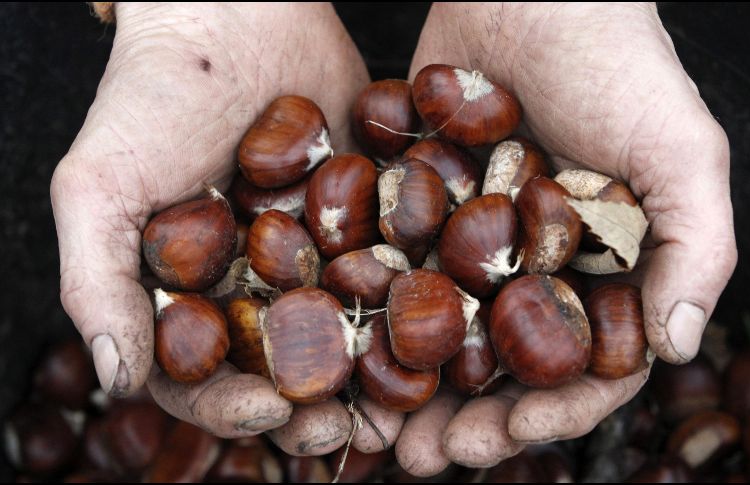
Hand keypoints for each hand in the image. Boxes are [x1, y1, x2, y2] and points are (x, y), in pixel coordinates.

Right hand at [49, 3, 401, 447]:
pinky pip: (396, 265)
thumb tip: (112, 379)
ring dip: (373, 372)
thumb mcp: (98, 187)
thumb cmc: (150, 96)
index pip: (207, 375)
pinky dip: (415, 299)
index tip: (270, 412)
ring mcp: (320, 250)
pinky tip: (443, 326)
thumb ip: (96, 281)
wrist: (233, 10)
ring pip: (349, 329)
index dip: (232, 405)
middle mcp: (258, 282)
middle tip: (346, 430)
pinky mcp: (371, 212)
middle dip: (314, 405)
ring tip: (403, 400)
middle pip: (286, 366)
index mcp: (194, 294)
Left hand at [396, 2, 736, 473]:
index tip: (509, 439)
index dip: (548, 413)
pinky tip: (341, 352)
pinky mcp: (417, 206)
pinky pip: (390, 272)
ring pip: (435, 333)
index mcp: (598, 270)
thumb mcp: (681, 154)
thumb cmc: (620, 63)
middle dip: (464, 416)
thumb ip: (696, 250)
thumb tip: (675, 347)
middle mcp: (531, 264)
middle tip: (421, 458)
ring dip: (407, 385)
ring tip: (373, 430)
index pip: (578, 365)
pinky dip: (368, 316)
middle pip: (495, 364)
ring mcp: (469, 239)